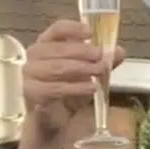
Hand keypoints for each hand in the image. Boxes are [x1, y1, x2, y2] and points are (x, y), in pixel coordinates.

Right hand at [14, 19, 127, 148]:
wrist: (54, 120)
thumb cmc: (69, 91)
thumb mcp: (89, 75)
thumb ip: (102, 62)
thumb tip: (119, 51)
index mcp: (47, 43)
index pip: (57, 29)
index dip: (73, 29)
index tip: (91, 33)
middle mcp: (34, 54)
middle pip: (58, 48)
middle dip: (82, 53)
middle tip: (101, 58)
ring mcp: (29, 73)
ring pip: (56, 67)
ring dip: (81, 69)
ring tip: (99, 73)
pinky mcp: (31, 92)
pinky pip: (54, 88)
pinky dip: (74, 87)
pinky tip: (90, 88)